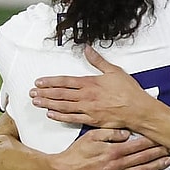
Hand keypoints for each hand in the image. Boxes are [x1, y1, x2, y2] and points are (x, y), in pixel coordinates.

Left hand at [30, 46, 152, 127]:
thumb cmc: (129, 91)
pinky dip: (60, 116)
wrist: (138, 110)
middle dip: (44, 93)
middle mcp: (86, 96)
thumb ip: (98, 61)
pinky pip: (72, 118)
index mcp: (90, 83)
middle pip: (60, 94)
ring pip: (63, 106)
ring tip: (36, 102)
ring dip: (48, 103)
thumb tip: (87, 49)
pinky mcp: (92, 120)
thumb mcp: (114, 71)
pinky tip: (51, 114)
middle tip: (31, 93)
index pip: (65, 81)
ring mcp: (88, 109)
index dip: (50, 82)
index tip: (39, 82)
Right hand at [52, 128, 169, 169]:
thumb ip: (110, 133)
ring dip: (157, 166)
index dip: (153, 141)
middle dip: (159, 152)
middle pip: (144, 158)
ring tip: (169, 161)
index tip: (163, 137)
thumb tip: (127, 133)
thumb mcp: (92, 136)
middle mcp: (118, 165)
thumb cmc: (77, 152)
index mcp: (114, 151)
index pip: (139, 145)